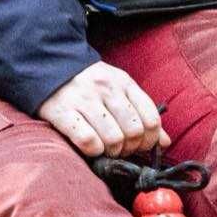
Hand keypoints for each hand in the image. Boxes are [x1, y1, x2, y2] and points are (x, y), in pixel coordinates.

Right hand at [37, 62, 168, 157]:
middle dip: (131, 148)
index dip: (151, 139)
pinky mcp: (63, 112)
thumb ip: (142, 113)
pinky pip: (87, 140)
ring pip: (113, 138)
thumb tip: (165, 142)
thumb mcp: (119, 89)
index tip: (142, 145)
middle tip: (122, 149)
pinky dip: (94, 150)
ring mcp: (85, 100)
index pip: (151, 118)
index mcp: (124, 83)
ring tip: (107, 150)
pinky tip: (92, 148)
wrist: (51, 65)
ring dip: (113, 152)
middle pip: (134, 131)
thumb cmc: (91, 84)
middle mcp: (107, 89)